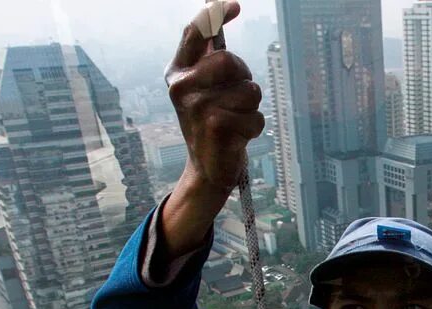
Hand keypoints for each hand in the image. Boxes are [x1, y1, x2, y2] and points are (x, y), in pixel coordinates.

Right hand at [161, 1, 264, 255]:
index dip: (215, 13)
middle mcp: (181, 87)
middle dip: (244, 78)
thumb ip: (207, 59)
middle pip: (229, 61)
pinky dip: (255, 127)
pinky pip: (254, 115)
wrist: (207, 170)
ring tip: (237, 121)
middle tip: (237, 98)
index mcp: (177, 73)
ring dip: (252, 107)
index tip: (235, 6)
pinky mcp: (215, 126)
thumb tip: (218, 18)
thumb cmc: (211, 126)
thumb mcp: (203, 91)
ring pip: (249, 90)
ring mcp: (196, 107)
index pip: (195, 32)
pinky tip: (239, 137)